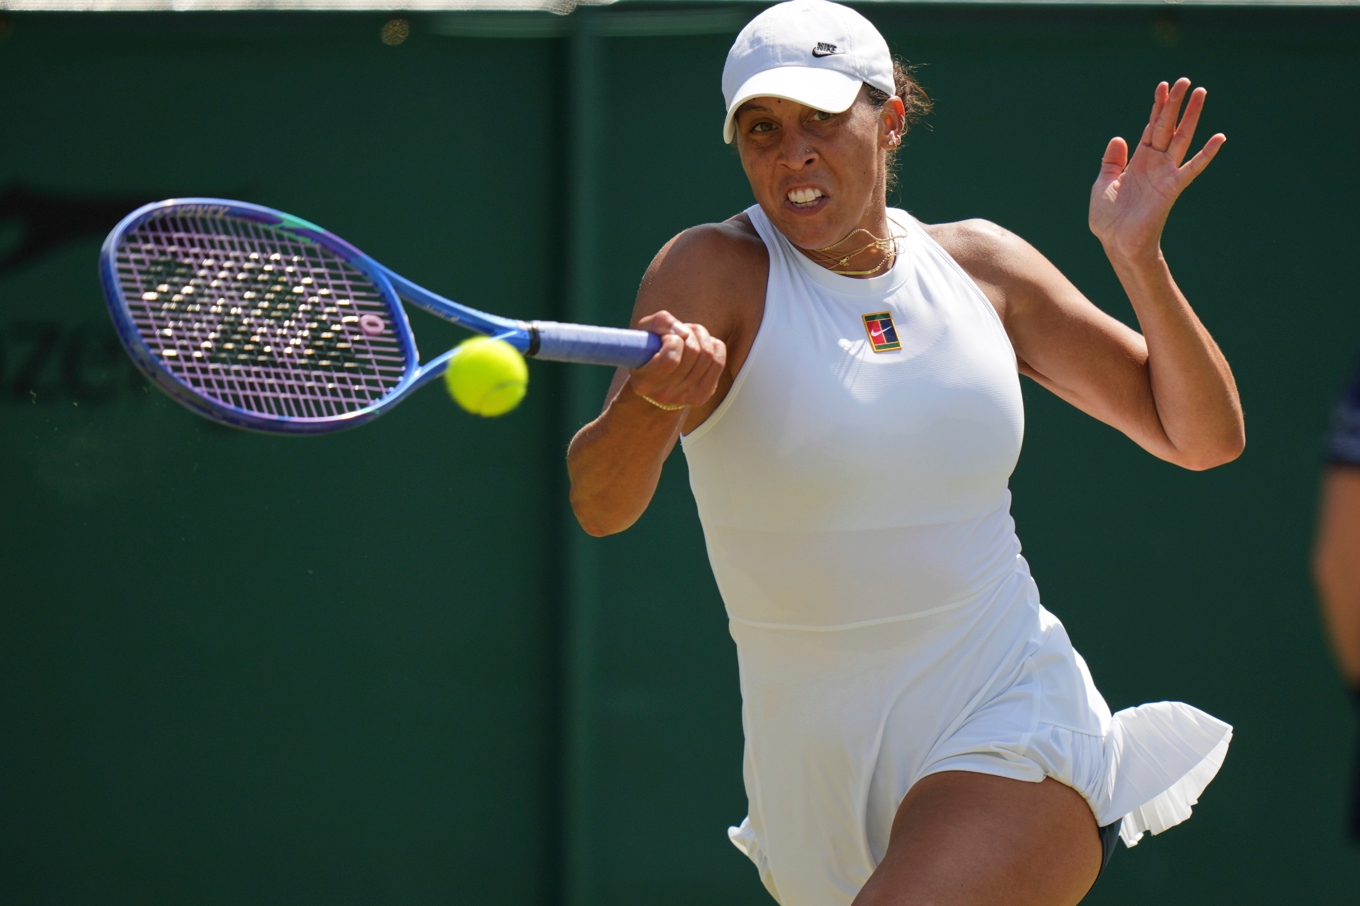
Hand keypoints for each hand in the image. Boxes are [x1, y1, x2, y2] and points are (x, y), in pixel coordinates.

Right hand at [629, 310, 726, 409]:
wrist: (656, 380)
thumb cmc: (649, 350)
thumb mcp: (645, 330)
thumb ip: (660, 322)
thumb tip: (685, 333)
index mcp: (643, 383)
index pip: (670, 358)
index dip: (672, 339)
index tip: (666, 337)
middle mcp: (663, 395)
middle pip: (693, 352)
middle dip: (689, 333)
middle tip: (681, 333)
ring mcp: (683, 399)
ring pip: (707, 355)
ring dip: (701, 337)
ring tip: (690, 338)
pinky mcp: (700, 397)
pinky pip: (718, 362)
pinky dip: (714, 346)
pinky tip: (702, 347)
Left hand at [1089, 78, 1225, 262]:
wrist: (1116, 243)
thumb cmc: (1108, 218)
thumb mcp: (1103, 184)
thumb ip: (1112, 161)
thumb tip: (1119, 138)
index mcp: (1138, 160)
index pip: (1151, 127)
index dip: (1157, 107)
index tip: (1163, 86)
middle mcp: (1154, 163)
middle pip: (1168, 126)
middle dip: (1175, 103)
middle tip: (1185, 81)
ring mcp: (1165, 174)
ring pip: (1182, 138)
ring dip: (1191, 116)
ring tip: (1201, 93)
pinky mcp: (1172, 188)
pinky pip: (1192, 168)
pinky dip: (1206, 154)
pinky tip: (1219, 138)